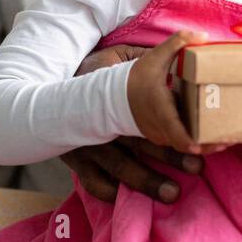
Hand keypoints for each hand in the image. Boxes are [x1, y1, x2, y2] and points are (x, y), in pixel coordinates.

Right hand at [59, 42, 227, 203]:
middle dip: (170, 157)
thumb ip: (155, 54)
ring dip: (148, 182)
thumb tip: (196, 40)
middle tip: (197, 167)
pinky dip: (111, 193)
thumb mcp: (119, 56)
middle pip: (140, 143)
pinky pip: (93, 183)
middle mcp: (104, 122)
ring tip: (173, 194)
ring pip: (121, 167)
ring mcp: (89, 144)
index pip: (149, 113)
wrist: (44, 92)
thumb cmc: (93, 74)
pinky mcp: (77, 161)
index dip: (174, 128)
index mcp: (117, 96)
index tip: (197, 142)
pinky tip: (129, 201)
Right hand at [126, 30, 222, 153]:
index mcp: (160, 109)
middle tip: (231, 139)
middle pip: (187, 145)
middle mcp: (160, 128)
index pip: (175, 134)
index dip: (190, 142)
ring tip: (228, 139)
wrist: (112, 95)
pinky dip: (196, 141)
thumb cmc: (136, 77)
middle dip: (209, 144)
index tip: (206, 144)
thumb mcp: (155, 57)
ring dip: (206, 144)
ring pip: (185, 147)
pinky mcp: (161, 137)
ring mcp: (159, 135)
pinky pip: (181, 143)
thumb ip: (177, 42)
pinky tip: (214, 134)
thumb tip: (203, 36)